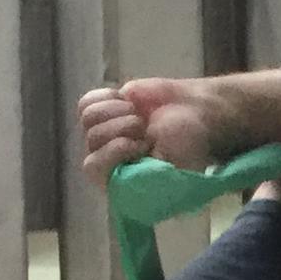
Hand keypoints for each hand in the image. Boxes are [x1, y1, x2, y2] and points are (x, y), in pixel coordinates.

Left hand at [78, 77, 242, 188]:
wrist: (194, 110)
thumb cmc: (187, 141)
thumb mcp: (176, 165)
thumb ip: (150, 177)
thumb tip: (127, 177)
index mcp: (122, 181)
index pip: (94, 168)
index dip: (114, 151)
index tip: (142, 143)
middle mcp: (108, 160)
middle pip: (92, 138)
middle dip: (124, 127)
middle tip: (145, 128)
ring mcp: (102, 134)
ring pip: (88, 118)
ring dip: (119, 111)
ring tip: (139, 115)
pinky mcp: (102, 112)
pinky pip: (86, 103)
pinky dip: (108, 98)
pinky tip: (127, 103)